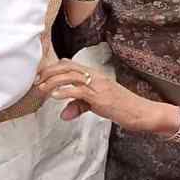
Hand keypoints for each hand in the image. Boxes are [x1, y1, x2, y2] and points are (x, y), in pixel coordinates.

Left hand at [36, 60, 179, 134]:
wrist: (142, 112)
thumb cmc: (121, 107)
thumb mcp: (96, 104)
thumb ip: (79, 106)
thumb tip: (63, 114)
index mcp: (95, 75)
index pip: (70, 64)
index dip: (53, 68)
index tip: (41, 75)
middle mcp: (95, 76)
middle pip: (67, 67)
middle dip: (49, 72)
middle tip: (37, 81)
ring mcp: (98, 85)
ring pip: (71, 76)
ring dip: (53, 81)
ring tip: (42, 88)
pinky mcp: (100, 96)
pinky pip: (79, 91)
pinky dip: (65, 92)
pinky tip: (54, 96)